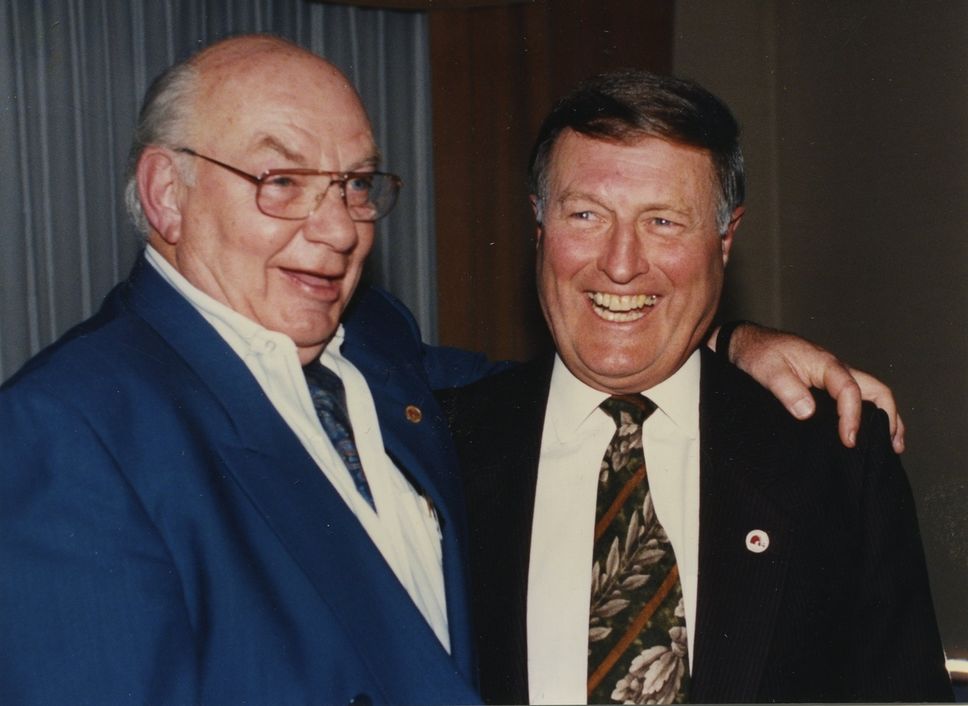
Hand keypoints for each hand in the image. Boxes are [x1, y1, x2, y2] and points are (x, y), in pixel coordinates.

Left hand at [715, 323, 904, 452]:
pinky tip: (865, 433)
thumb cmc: (758, 352)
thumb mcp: (767, 370)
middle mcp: (836, 369)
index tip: (849, 440)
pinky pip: (855, 398)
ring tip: (890, 445)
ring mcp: (833, 377)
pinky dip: (868, 415)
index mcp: (825, 364)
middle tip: (891, 446)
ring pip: (870, 394)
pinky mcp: (826, 385)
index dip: (853, 417)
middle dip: (888, 417)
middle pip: (876, 390)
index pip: (850, 391)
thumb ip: (787, 390)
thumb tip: (808, 412)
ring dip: (885, 417)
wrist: (747, 342)